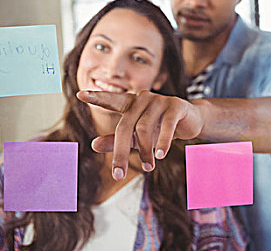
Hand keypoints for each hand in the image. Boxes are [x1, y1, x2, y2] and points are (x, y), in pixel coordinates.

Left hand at [77, 90, 202, 179]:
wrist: (190, 121)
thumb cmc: (159, 127)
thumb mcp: (136, 136)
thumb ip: (116, 140)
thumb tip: (93, 145)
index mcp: (130, 103)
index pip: (111, 100)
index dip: (97, 97)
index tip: (80, 95)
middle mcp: (142, 98)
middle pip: (125, 126)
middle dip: (120, 152)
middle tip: (118, 175)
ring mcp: (159, 100)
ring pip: (144, 128)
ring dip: (145, 152)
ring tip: (148, 167)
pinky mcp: (176, 106)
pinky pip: (166, 125)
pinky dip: (162, 142)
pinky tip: (160, 155)